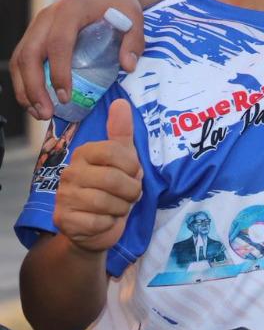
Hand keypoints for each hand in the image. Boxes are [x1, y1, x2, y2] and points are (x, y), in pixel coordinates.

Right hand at [10, 0, 144, 119]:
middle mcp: (47, 16)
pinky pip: (21, 59)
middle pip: (30, 54)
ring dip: (24, 89)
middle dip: (34, 87)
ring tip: (38, 113)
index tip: (65, 96)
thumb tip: (128, 67)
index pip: (58, 42)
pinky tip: (34, 101)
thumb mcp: (133, 17)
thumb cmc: (117, 3)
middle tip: (45, 113)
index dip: (59, 71)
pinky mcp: (34, 34)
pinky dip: (23, 81)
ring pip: (20, 59)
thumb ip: (134, 41)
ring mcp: (37, 25)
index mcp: (71, 9)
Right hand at [53, 100, 142, 253]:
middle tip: (128, 195)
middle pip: (113, 180)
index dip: (132, 166)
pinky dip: (109, 223)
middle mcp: (70, 172)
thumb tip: (120, 102)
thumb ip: (121, 132)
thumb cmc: (113, 189)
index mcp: (84, 153)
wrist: (97, 226)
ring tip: (117, 207)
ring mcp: (64, 197)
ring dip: (121, 208)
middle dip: (131, 191)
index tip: (133, 173)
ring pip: (107, 202)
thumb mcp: (123, 158)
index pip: (114, 152)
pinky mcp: (64, 220)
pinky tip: (104, 220)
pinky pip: (99, 222)